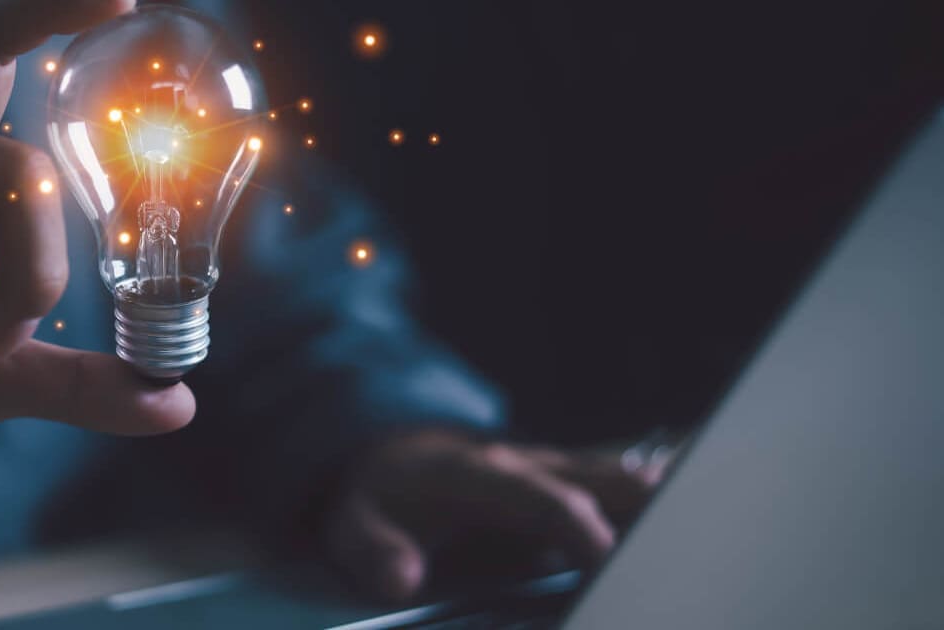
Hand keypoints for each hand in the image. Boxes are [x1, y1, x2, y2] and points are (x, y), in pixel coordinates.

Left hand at [323, 431, 668, 600]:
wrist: (393, 458)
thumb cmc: (381, 497)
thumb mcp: (353, 526)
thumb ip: (374, 553)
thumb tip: (401, 579)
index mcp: (477, 473)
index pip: (536, 495)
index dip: (572, 523)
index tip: (604, 556)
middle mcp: (527, 465)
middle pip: (601, 479)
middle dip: (646, 508)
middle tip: (688, 540)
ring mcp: (556, 473)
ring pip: (623, 481)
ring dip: (664, 503)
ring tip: (710, 533)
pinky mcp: (573, 488)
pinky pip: (624, 494)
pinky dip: (659, 508)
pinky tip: (701, 524)